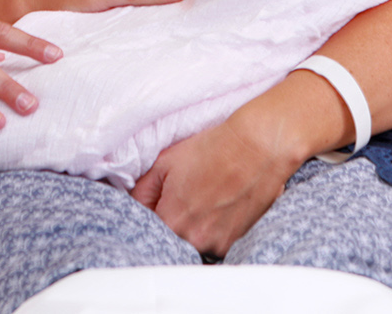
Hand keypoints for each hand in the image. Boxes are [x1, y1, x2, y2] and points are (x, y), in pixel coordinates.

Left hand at [130, 106, 305, 257]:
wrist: (258, 147)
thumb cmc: (215, 149)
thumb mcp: (166, 162)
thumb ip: (143, 189)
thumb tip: (133, 203)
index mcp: (172, 219)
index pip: (149, 228)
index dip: (153, 212)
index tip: (162, 200)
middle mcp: (193, 238)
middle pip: (171, 237)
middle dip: (173, 220)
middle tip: (187, 196)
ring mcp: (217, 243)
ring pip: (193, 242)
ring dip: (194, 227)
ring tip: (206, 199)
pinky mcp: (235, 243)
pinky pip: (214, 243)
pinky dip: (213, 229)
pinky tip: (220, 206)